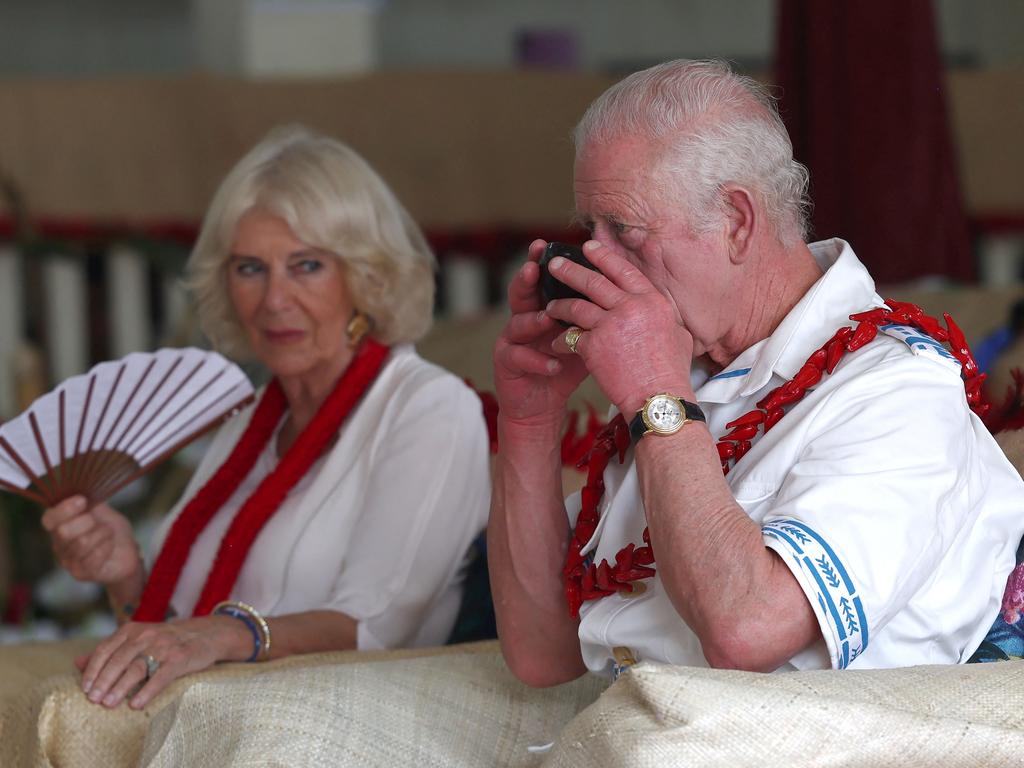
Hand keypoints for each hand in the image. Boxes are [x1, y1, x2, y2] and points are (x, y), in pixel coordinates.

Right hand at [41, 495, 142, 587]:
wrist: (128, 551)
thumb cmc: (111, 529)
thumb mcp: (101, 510)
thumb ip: (88, 500)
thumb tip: (80, 488)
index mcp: (60, 526)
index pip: (49, 519)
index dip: (65, 509)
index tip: (83, 500)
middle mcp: (59, 545)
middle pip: (64, 532)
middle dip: (88, 522)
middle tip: (100, 523)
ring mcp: (68, 561)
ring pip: (82, 543)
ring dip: (102, 534)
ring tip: (108, 534)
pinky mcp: (81, 573)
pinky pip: (94, 557)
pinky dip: (107, 547)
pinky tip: (110, 546)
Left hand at [77, 616, 248, 708]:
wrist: (206, 634)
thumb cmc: (166, 641)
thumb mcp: (137, 639)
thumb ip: (109, 650)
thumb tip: (78, 663)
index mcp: (133, 630)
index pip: (106, 649)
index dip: (93, 670)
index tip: (85, 689)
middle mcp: (147, 635)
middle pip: (119, 659)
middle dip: (103, 681)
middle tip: (93, 700)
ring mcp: (164, 646)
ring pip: (137, 667)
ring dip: (120, 687)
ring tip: (109, 704)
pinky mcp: (180, 658)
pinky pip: (160, 676)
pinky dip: (147, 691)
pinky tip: (135, 704)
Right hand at [492, 239, 588, 427]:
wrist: (542, 404)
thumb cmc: (565, 367)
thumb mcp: (583, 336)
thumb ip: (594, 314)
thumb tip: (624, 290)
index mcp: (542, 308)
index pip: (542, 280)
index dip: (542, 262)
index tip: (548, 244)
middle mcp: (523, 319)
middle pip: (521, 293)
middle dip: (526, 279)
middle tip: (535, 267)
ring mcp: (511, 341)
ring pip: (517, 324)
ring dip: (533, 320)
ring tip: (548, 317)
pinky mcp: (506, 364)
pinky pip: (519, 358)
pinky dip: (538, 361)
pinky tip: (554, 365)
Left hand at [543, 240, 694, 413]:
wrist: (659, 399)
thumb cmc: (671, 373)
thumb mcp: (677, 334)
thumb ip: (663, 315)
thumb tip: (656, 306)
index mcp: (652, 301)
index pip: (623, 270)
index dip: (604, 256)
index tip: (589, 246)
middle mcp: (631, 306)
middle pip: (594, 281)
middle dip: (570, 270)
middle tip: (555, 263)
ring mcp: (611, 324)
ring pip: (576, 305)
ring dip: (559, 304)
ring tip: (549, 304)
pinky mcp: (594, 345)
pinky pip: (570, 336)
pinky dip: (562, 339)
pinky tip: (557, 343)